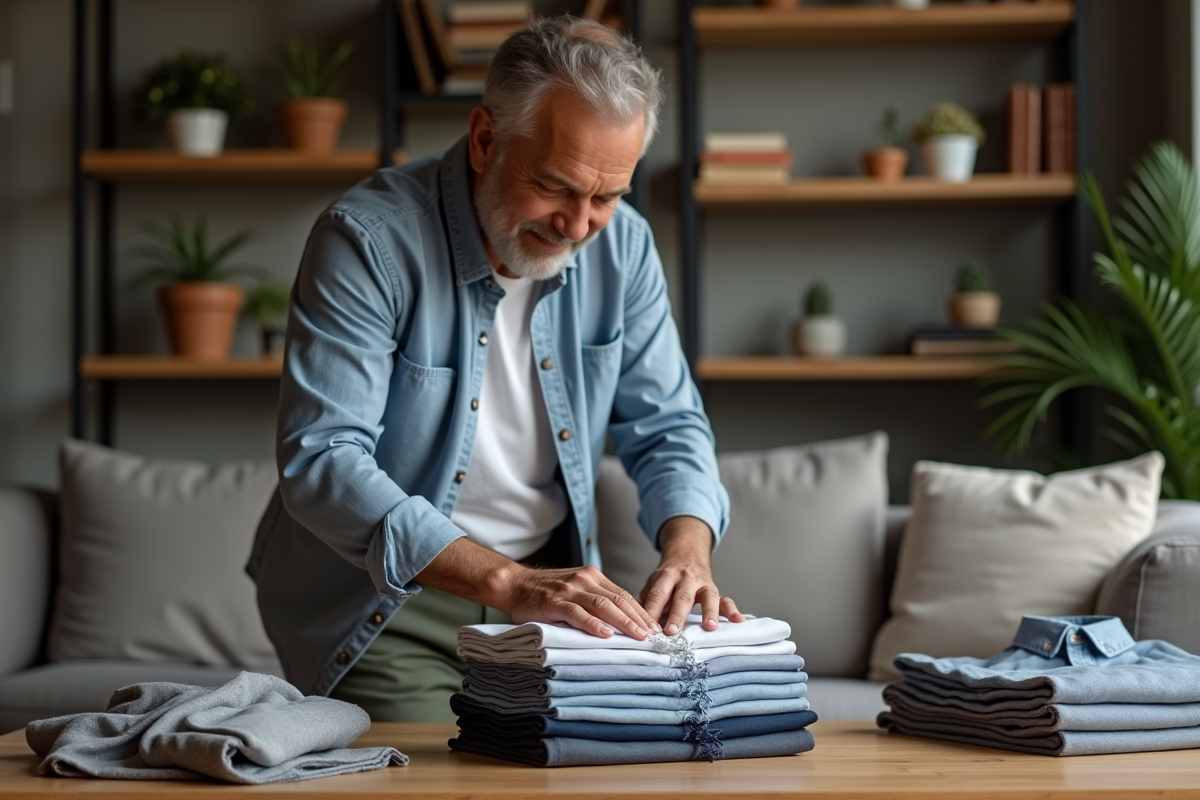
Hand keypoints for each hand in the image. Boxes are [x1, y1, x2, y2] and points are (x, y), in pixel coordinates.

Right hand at [413, 537, 660, 640]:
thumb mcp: (574, 590)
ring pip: (603, 606)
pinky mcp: (554, 601)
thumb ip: (594, 600)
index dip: (641, 611)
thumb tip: (619, 622)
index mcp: (592, 576)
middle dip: (638, 618)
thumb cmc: (544, 592)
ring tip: (637, 636)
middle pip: (619, 600)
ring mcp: (570, 589)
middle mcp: (585, 579)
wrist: (512, 584)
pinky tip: (605, 635)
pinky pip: (578, 613)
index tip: (654, 627)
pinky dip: (593, 624)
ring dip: (623, 622)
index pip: (623, 595)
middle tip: (653, 636)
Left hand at [640, 516, 744, 634]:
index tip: (648, 629)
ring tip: (709, 627)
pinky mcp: (715, 590)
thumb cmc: (668, 576)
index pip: (658, 594)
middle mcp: (686, 578)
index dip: (652, 611)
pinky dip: (733, 611)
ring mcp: (703, 584)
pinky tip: (739, 621)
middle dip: (677, 615)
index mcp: (666, 575)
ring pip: (707, 597)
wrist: (687, 552)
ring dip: (708, 612)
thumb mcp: (654, 582)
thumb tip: (635, 620)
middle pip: (682, 597)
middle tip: (671, 632)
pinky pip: (725, 600)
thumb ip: (646, 600)